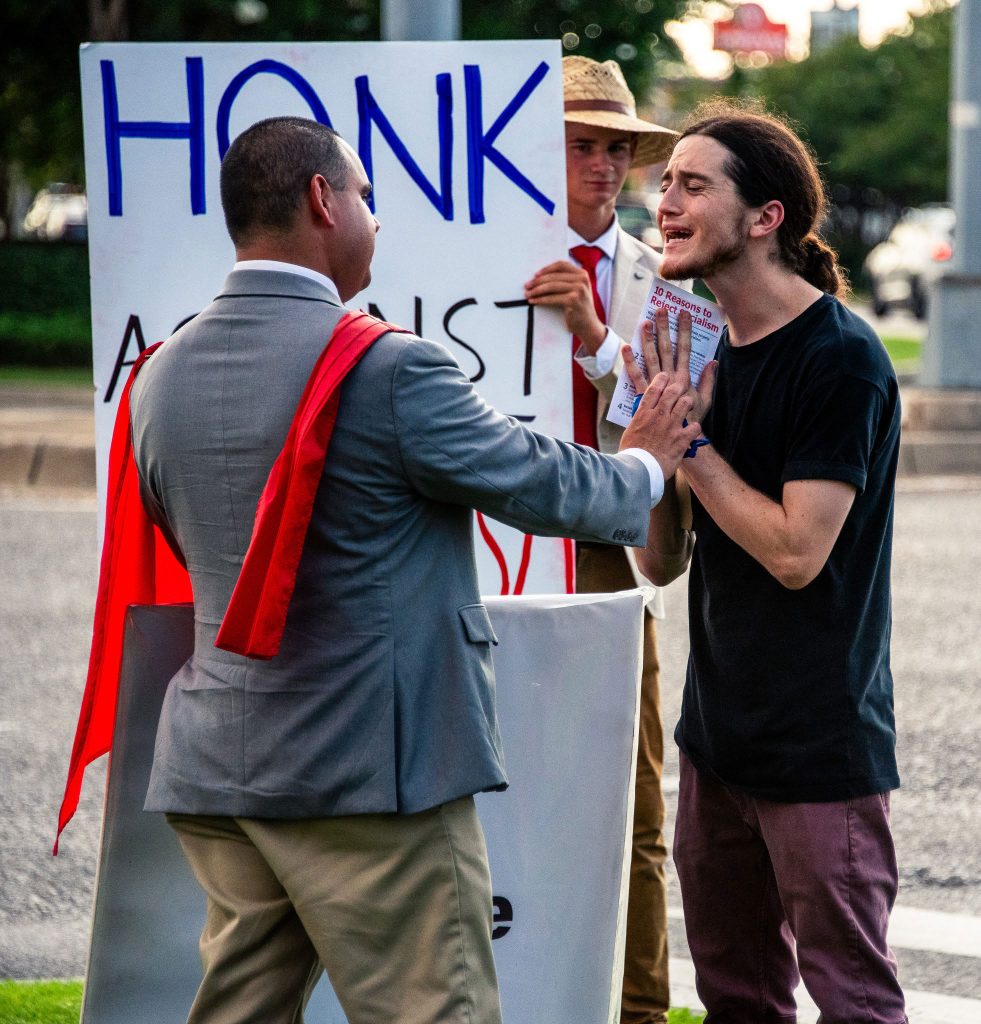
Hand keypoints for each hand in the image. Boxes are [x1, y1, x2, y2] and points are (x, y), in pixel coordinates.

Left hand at [524, 261, 605, 352]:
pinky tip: (534, 301)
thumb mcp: (577, 290)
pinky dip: (540, 300)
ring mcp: (578, 289)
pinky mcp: (573, 300)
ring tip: (528, 294)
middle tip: (527, 286)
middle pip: (554, 276)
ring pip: (551, 286)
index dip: (546, 269)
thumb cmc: (579, 308)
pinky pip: (552, 298)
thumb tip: (540, 278)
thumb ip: (566, 281)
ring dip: (537, 290)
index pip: (561, 265)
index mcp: (582, 274)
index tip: (535, 275)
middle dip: (537, 281)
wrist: (589, 325)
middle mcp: (581, 279)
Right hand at [619, 372, 701, 480]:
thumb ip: (639, 420)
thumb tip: (642, 415)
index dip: (661, 379)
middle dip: (678, 386)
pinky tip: (692, 430)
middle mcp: (658, 416)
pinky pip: (695, 427)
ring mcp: (671, 427)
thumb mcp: (630, 431)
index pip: (654, 389)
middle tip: (681, 387)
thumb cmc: (631, 454)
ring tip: (688, 406)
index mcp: (643, 414)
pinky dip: (695, 428)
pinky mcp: (681, 439)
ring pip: (685, 404)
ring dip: (688, 403)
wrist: (638, 471)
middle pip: (672, 391)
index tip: (665, 376)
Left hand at [625, 308, 717, 423]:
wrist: (672, 442)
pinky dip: (630, 362)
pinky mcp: (642, 396)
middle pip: (667, 349)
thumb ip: (708, 381)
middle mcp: (669, 380)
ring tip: (645, 322)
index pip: (686, 349)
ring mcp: (655, 387)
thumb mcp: (704, 401)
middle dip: (665, 328)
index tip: (684, 313)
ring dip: (648, 339)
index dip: (684, 330)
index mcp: (684, 379)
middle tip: (661, 310)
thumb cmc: (690, 423)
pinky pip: (635, 376)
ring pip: (651, 358)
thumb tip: (713, 361)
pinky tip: (626, 347)